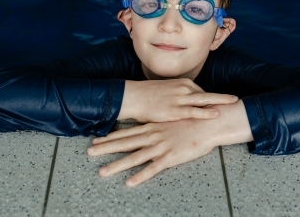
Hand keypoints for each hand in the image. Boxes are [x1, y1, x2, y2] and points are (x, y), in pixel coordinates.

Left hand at [88, 101, 252, 186]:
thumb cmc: (193, 119)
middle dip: (106, 149)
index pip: (127, 132)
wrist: (211, 120)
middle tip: (88, 153)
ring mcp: (161, 146)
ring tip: (102, 172)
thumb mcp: (173, 118)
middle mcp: (153, 136)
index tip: (96, 141)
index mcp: (153, 127)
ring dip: (117, 165)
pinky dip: (141, 175)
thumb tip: (151, 125)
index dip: (110, 137)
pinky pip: (153, 169)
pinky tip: (130, 182)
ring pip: (134, 157)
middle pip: (125, 143)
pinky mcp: (171, 157)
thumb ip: (161, 123)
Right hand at [118, 78, 237, 122]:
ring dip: (220, 102)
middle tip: (236, 99)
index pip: (201, 92)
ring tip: (233, 104)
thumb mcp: (166, 90)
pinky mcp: (174, 110)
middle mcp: (183, 89)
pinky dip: (205, 112)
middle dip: (223, 97)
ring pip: (204, 100)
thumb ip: (178, 96)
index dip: (212, 99)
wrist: (133, 97)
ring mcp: (179, 99)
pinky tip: (215, 114)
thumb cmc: (147, 96)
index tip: (222, 103)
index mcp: (182, 83)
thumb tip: (186, 104)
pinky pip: (193, 111)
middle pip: (208, 93)